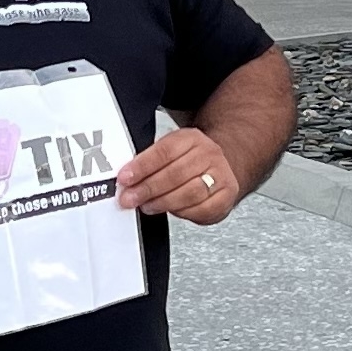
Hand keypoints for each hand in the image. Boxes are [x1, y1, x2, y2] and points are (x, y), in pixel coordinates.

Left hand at [116, 128, 239, 225]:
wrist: (222, 165)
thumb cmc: (189, 159)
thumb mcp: (171, 149)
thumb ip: (150, 161)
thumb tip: (127, 177)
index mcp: (191, 138)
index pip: (164, 151)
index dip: (142, 166)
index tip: (125, 178)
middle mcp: (209, 154)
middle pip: (175, 174)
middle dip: (148, 188)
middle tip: (130, 198)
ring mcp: (220, 175)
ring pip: (189, 193)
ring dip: (163, 202)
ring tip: (146, 205)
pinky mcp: (226, 197)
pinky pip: (202, 209)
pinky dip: (182, 212)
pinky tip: (170, 210)